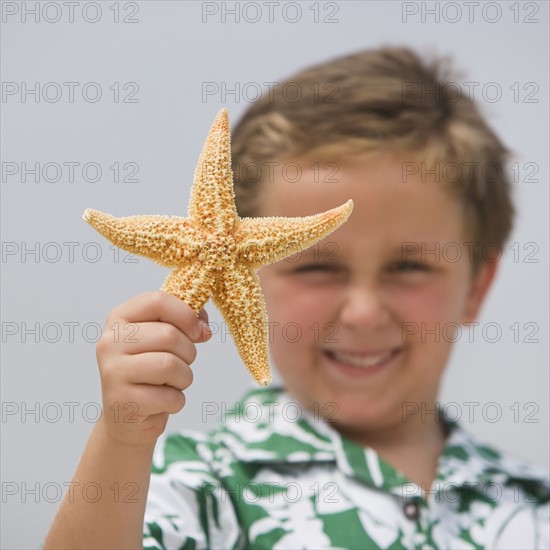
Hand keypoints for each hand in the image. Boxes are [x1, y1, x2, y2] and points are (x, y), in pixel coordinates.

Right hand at [95, 291, 210, 446]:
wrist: (126, 414)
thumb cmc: (149, 370)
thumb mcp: (161, 338)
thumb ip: (183, 322)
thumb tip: (203, 328)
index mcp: (119, 319)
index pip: (157, 301)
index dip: (186, 314)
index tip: (197, 330)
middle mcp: (110, 342)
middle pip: (168, 335)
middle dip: (188, 352)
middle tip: (181, 363)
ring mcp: (113, 372)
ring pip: (170, 365)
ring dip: (184, 377)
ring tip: (172, 382)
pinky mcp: (122, 401)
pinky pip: (168, 396)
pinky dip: (176, 401)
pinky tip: (162, 401)